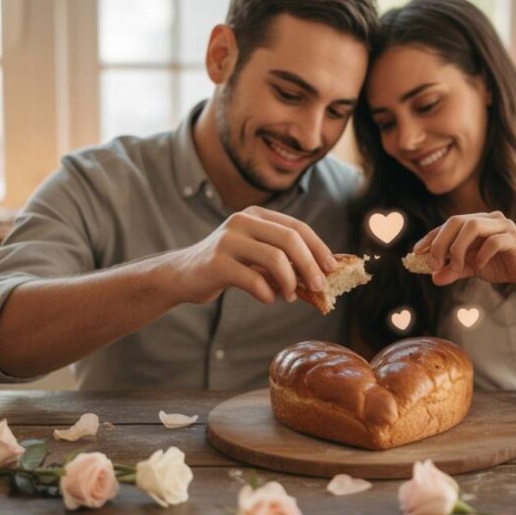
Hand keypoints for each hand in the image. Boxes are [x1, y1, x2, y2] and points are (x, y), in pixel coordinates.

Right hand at [165, 206, 336, 304]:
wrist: (184, 275)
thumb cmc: (228, 267)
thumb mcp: (257, 257)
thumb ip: (284, 260)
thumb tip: (322, 273)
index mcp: (256, 215)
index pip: (297, 227)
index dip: (319, 248)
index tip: (332, 268)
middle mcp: (242, 221)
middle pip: (290, 239)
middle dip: (310, 265)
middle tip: (319, 286)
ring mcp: (228, 240)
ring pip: (275, 258)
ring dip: (290, 282)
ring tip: (290, 296)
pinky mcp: (217, 263)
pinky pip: (253, 280)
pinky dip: (267, 293)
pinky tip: (267, 298)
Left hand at [413, 211, 515, 288]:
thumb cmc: (500, 266)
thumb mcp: (472, 268)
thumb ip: (454, 270)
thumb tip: (434, 279)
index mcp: (476, 221)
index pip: (448, 224)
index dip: (431, 237)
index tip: (416, 252)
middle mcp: (488, 218)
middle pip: (457, 220)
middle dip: (441, 242)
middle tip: (434, 264)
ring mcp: (503, 225)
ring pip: (473, 226)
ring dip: (459, 248)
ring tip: (457, 267)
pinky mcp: (514, 238)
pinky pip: (493, 241)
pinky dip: (482, 254)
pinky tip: (480, 266)